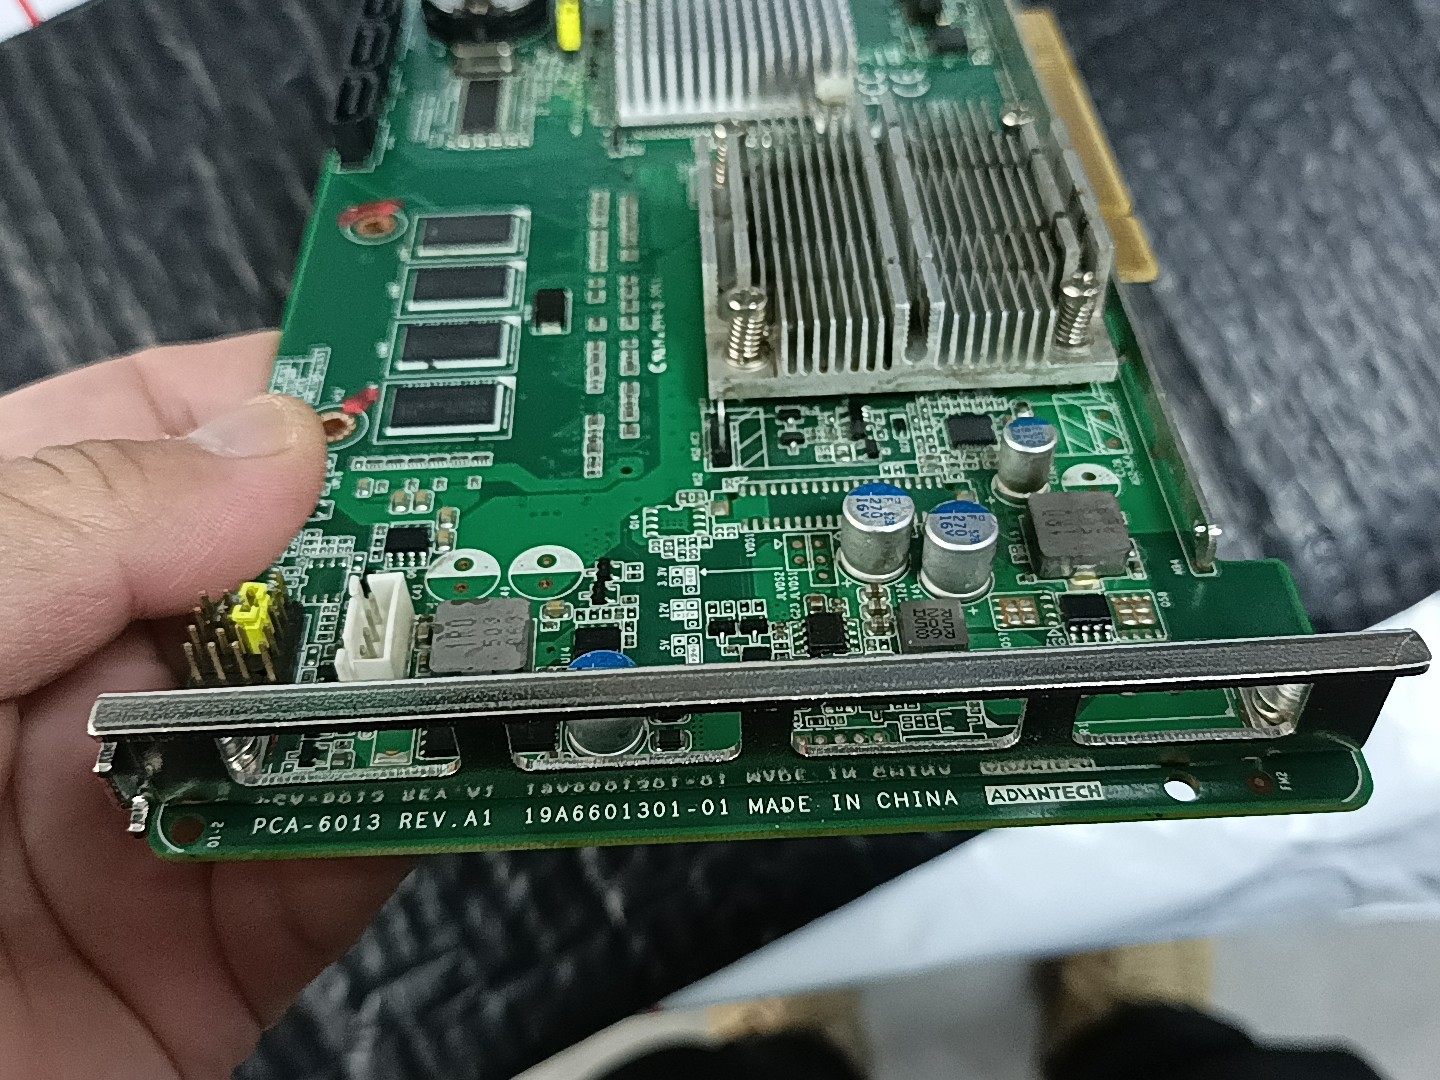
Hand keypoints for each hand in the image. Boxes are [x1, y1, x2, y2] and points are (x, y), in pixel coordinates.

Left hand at [0, 334, 409, 1078]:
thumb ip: (53, 534)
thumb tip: (261, 453)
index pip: (141, 442)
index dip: (270, 398)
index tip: (392, 374)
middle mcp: (63, 698)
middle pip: (265, 583)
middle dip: (377, 543)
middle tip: (481, 511)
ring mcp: (143, 823)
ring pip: (323, 720)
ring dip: (413, 679)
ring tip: (486, 637)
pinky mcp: (205, 956)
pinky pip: (342, 867)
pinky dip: (414, 817)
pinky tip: (445, 770)